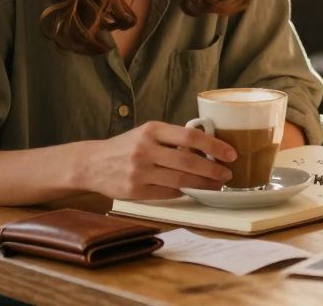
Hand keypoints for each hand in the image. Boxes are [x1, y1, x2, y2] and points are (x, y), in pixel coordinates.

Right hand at [74, 121, 236, 199]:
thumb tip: (208, 146)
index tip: (231, 153)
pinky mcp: (136, 191)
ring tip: (217, 184)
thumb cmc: (126, 146)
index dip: (214, 146)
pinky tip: (194, 190)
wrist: (92, 164)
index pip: (190, 137)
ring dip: (203, 184)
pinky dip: (184, 192)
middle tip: (228, 174)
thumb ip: (172, 138)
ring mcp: (140, 172)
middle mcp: (145, 149)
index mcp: (152, 130)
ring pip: (181, 181)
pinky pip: (168, 193)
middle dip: (213, 170)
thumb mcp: (147, 133)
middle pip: (188, 162)